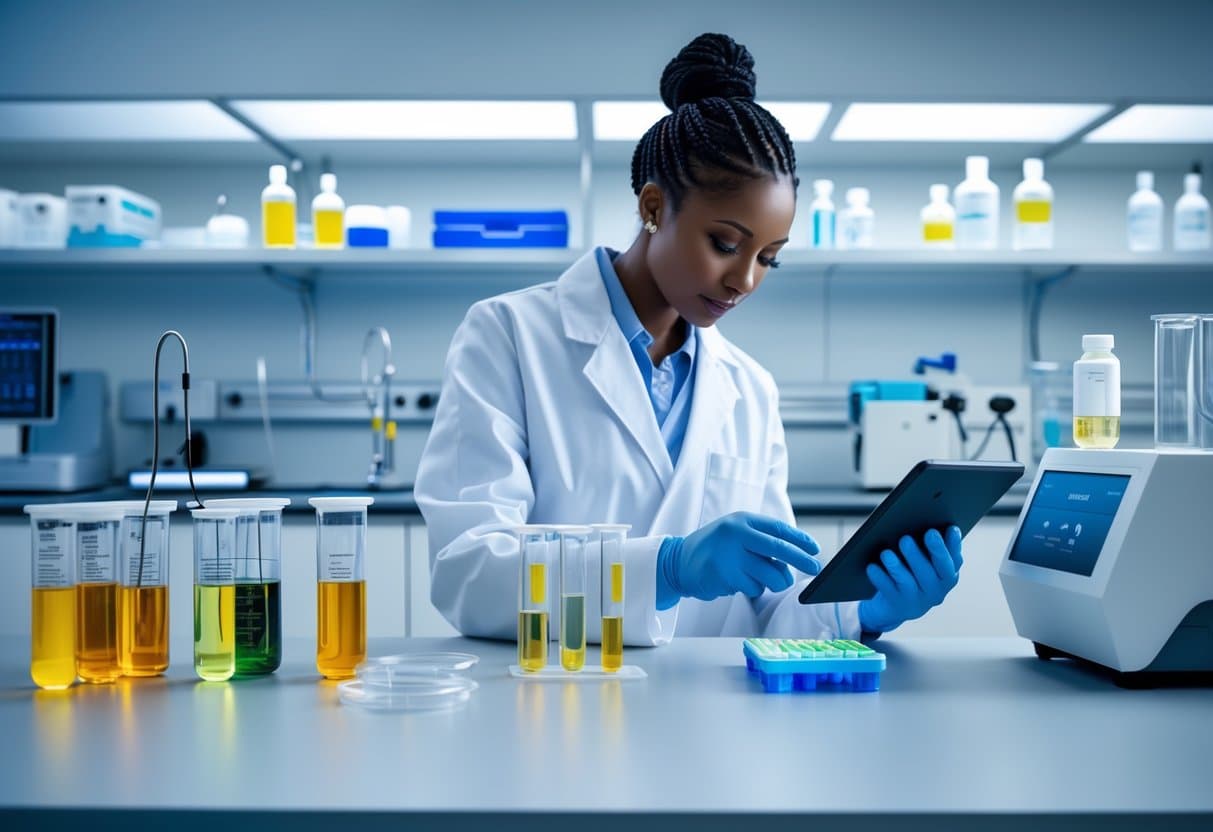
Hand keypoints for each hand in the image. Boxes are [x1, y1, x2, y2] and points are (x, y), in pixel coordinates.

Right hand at [657, 512, 819, 607]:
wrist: (678, 562)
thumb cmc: (714, 549)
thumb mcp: (736, 533)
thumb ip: (761, 540)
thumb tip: (796, 556)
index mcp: (742, 521)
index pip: (779, 529)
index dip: (800, 540)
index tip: (815, 549)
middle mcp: (737, 534)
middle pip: (780, 550)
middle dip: (802, 561)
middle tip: (815, 569)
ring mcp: (730, 555)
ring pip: (771, 574)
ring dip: (775, 581)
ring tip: (763, 579)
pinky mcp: (725, 576)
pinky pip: (755, 588)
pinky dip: (753, 588)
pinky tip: (737, 581)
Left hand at [858, 526, 962, 634]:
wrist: (893, 604)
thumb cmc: (911, 571)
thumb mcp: (923, 559)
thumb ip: (929, 543)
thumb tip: (923, 516)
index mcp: (947, 574)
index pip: (953, 559)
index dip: (953, 544)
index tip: (950, 527)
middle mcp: (937, 590)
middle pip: (933, 571)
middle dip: (923, 553)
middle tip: (910, 537)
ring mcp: (918, 600)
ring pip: (909, 582)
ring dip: (897, 567)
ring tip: (886, 553)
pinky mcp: (898, 606)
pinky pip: (888, 591)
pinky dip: (879, 578)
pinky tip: (872, 567)